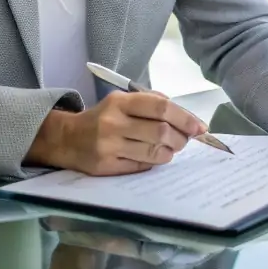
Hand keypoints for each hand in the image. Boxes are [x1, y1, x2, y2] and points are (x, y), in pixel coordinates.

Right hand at [29, 91, 206, 175]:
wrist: (67, 139)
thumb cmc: (103, 118)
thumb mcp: (121, 102)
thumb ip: (150, 103)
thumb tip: (185, 117)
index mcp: (120, 102)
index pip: (160, 107)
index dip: (185, 117)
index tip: (200, 127)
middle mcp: (113, 123)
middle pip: (161, 132)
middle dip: (181, 138)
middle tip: (185, 140)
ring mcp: (109, 146)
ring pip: (154, 152)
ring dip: (170, 152)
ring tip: (171, 148)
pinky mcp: (106, 167)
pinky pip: (142, 166)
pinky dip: (155, 162)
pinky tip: (155, 157)